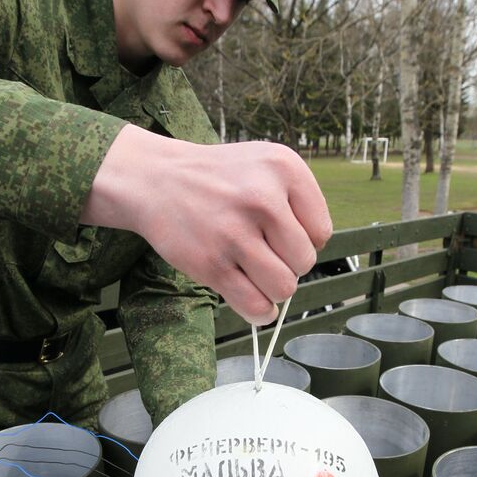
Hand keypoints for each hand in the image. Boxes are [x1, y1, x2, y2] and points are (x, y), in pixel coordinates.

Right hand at [81, 125, 332, 323]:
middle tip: (261, 250)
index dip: (303, 240)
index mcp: (283, 168)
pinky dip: (261, 312)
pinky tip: (256, 302)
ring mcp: (234, 232)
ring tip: (255, 271)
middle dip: (287, 264)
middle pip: (304, 262)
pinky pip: (255, 305)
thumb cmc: (219, 178)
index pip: (320, 232)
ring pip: (284, 287)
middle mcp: (262, 197)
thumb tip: (313, 254)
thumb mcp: (266, 164)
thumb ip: (298, 201)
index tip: (279, 233)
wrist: (156, 180)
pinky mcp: (211, 264)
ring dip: (273, 288)